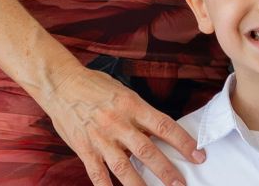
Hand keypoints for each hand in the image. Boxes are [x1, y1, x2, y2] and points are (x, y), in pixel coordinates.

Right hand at [36, 62, 202, 185]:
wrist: (60, 83)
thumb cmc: (94, 85)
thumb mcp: (123, 92)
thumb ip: (139, 113)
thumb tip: (159, 132)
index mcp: (132, 105)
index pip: (164, 126)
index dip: (183, 142)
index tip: (198, 155)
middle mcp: (118, 123)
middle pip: (148, 151)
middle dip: (166, 170)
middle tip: (181, 184)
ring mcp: (101, 138)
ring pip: (124, 168)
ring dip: (141, 185)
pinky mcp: (84, 149)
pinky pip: (98, 175)